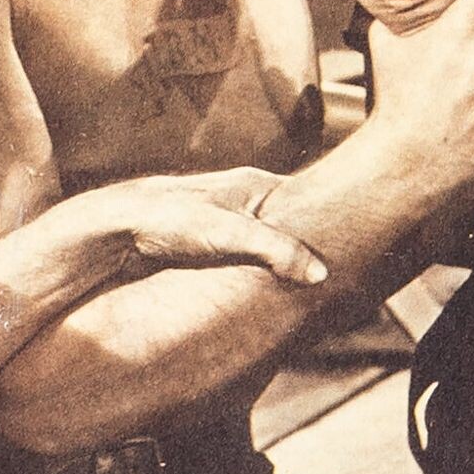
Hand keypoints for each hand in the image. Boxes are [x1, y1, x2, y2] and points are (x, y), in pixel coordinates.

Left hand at [59, 171, 327, 286]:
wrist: (113, 228)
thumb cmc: (169, 221)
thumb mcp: (229, 233)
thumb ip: (276, 250)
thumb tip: (321, 274)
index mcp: (253, 185)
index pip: (306, 198)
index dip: (331, 215)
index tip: (360, 235)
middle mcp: (241, 196)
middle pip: (289, 219)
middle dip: (311, 240)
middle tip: (344, 266)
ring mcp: (223, 218)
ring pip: (267, 239)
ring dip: (284, 258)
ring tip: (312, 283)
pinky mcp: (206, 240)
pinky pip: (245, 255)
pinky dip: (260, 268)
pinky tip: (268, 288)